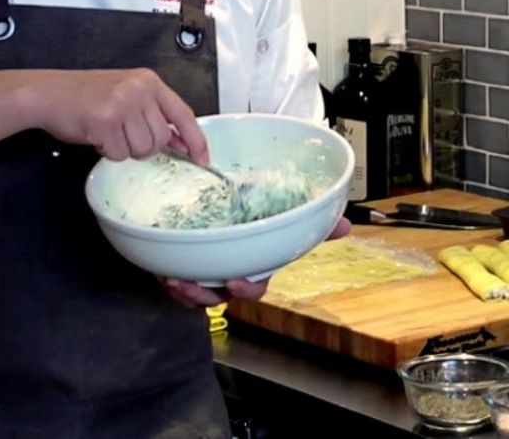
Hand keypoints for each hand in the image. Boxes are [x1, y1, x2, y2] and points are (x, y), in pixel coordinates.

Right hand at [35, 68, 208, 162]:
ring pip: (143, 149)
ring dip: (125, 149)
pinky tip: (96, 135)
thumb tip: (181, 142)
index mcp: (149, 81)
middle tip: (122, 134)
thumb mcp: (127, 95)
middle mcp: (140, 89)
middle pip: (161, 138)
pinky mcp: (106, 121)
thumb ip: (154, 114)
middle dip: (144, 145)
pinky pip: (120, 154)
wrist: (48, 93)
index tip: (203, 158)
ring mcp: (123, 104)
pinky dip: (108, 151)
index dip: (195, 139)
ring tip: (108, 131)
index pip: (183, 113)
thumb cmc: (85, 96)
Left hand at [159, 217, 350, 306]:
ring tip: (173, 278)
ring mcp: (206, 274)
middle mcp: (230, 275)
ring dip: (184, 291)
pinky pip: (176, 284)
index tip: (236, 280)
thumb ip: (312, 222)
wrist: (220, 211)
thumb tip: (346, 225)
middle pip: (221, 297)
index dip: (247, 288)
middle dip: (205, 295)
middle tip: (191, 283)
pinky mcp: (183, 267)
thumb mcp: (281, 213)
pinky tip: (163, 271)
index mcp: (254, 267)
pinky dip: (169, 280)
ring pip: (196, 295)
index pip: (256, 288)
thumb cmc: (256, 218)